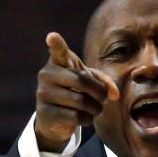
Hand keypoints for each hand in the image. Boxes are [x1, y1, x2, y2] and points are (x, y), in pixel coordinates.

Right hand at [34, 32, 119, 151]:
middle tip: (103, 98)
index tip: (52, 37)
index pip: (57, 51)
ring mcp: (43, 94)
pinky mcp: (44, 113)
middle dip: (99, 92)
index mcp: (58, 61)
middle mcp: (46, 74)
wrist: (54, 118)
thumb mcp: (89, 81)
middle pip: (82, 80)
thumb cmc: (74, 91)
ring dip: (96, 108)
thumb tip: (114, 95)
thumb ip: (104, 82)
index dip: (56, 44)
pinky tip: (85, 118)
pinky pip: (75, 117)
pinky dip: (87, 119)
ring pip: (81, 101)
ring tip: (95, 109)